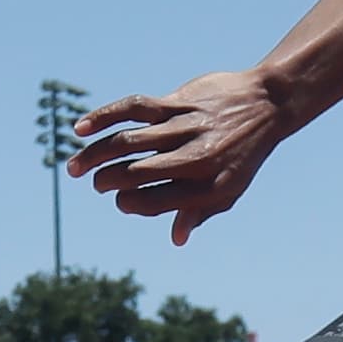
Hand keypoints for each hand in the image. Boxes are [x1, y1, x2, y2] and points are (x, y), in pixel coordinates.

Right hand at [68, 70, 288, 245]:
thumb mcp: (229, 189)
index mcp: (209, 186)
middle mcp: (197, 158)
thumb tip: (176, 239)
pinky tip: (80, 128)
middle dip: (108, 180)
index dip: (132, 204)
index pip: (158, 202)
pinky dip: (103, 117)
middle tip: (95, 184)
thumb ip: (199, 212)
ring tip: (76, 167)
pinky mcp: (178, 102)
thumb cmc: (242, 155)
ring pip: (129, 141)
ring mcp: (185, 127)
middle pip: (138, 172)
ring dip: (96, 155)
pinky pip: (133, 108)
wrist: (267, 105)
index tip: (119, 201)